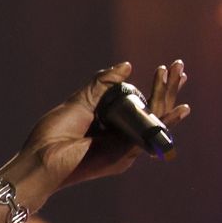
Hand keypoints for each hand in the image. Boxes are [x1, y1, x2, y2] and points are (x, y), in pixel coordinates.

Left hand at [14, 60, 191, 195]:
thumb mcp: (80, 101)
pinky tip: (180, 107)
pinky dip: (165, 120)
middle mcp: (122, 136)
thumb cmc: (54, 133)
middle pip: (154, 110)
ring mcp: (126, 146)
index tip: (166, 69)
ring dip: (168, 95)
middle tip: (179, 66)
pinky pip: (150, 134)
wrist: (42, 157)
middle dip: (168, 88)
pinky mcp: (125, 154)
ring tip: (177, 73)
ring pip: (156, 119)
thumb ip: (102, 84)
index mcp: (111, 124)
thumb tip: (127, 66)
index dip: (156, 88)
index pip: (141, 104)